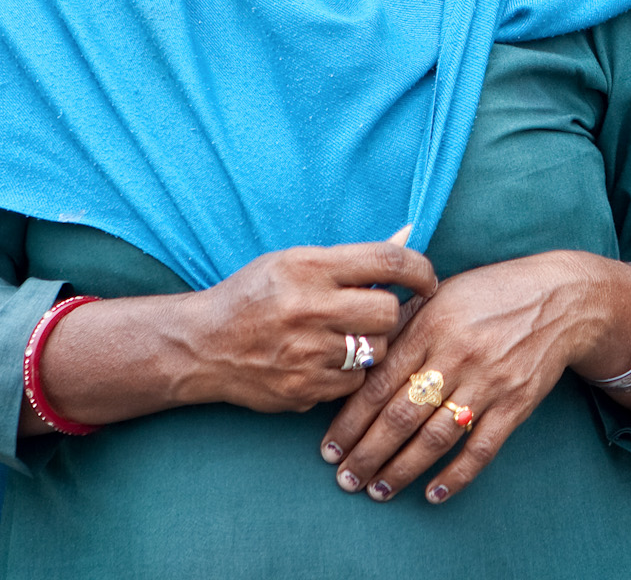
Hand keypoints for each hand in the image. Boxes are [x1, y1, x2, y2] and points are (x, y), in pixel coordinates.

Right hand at [33, 228, 436, 430]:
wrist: (202, 345)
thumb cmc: (254, 295)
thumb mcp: (295, 261)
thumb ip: (350, 260)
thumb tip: (408, 239)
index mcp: (308, 267)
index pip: (387, 261)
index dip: (420, 270)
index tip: (429, 280)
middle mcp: (309, 308)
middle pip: (388, 312)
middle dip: (388, 313)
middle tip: (371, 314)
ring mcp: (305, 353)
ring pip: (377, 352)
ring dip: (370, 347)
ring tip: (342, 339)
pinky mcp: (302, 390)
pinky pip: (354, 384)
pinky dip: (348, 375)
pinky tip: (324, 363)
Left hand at [318, 250, 630, 502]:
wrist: (560, 298)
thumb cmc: (492, 293)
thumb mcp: (442, 292)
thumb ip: (403, 322)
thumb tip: (358, 351)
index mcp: (430, 326)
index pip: (379, 383)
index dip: (349, 421)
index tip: (329, 448)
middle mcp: (456, 356)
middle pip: (400, 417)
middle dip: (367, 454)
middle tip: (345, 478)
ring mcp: (487, 382)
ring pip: (434, 438)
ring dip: (401, 470)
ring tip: (377, 490)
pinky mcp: (516, 403)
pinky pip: (480, 448)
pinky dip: (455, 476)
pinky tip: (432, 493)